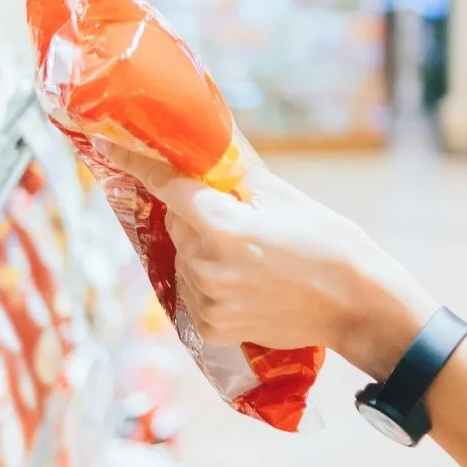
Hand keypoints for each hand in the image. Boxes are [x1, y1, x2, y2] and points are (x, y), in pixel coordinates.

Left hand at [140, 158, 436, 380]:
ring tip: (252, 254)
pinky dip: (210, 281)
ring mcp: (206, 301)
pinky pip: (193, 291)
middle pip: (179, 223)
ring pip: (185, 257)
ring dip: (204, 248)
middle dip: (197, 212)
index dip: (138, 162)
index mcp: (224, 227)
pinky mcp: (210, 327)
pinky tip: (247, 280)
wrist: (357, 305)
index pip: (167, 186)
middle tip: (237, 213)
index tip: (108, 146)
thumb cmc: (330, 243)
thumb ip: (239, 173)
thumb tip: (209, 138)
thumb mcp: (286, 198)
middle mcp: (206, 265)